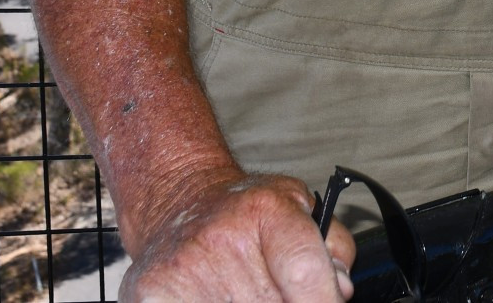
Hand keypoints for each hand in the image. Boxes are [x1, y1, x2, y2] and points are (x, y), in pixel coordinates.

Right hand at [122, 167, 355, 301]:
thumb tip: (339, 289)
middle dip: (283, 302)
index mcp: (268, 210)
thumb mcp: (300, 206)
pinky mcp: (153, 294)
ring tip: (244, 290)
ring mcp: (185, 269)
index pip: (305, 272)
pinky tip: (216, 296)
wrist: (179, 200)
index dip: (321, 300)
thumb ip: (332, 247)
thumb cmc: (245, 211)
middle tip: (274, 290)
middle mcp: (224, 237)